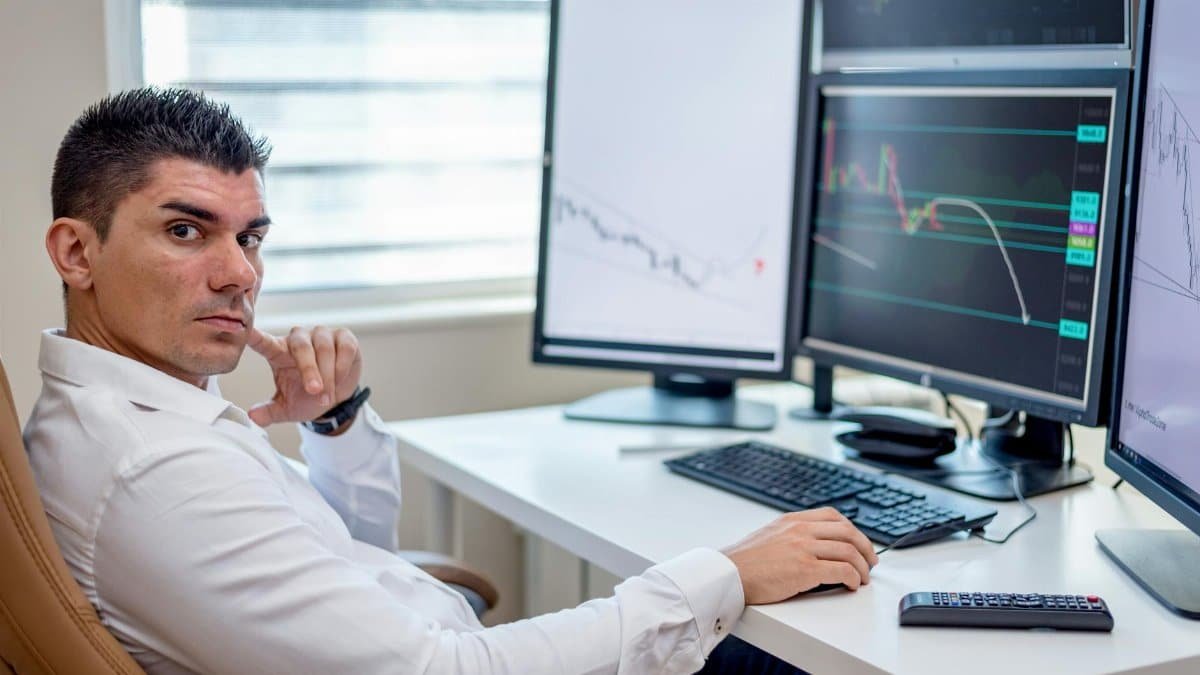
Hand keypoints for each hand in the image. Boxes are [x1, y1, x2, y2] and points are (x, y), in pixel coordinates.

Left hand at [246, 326, 362, 426]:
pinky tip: (340, 379)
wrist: (336, 398)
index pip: (264, 343)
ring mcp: (321, 335)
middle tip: (314, 391)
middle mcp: (299, 339)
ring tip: (327, 396)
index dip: (256, 336)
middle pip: (301, 347)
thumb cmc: (307, 397)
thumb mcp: (287, 408)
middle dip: (309, 370)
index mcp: (279, 352)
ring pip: (324, 349)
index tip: (246, 331)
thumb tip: (253, 416)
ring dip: (328, 375)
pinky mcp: (343, 336)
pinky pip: (344, 348)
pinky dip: (342, 367)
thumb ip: (270, 411)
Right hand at [721, 507, 878, 604]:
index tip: (858, 542)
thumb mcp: (769, 536)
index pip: (833, 516)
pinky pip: (842, 570)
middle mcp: (800, 530)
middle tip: (871, 561)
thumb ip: (791, 535)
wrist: (727, 574)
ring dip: (863, 566)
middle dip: (865, 547)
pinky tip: (851, 585)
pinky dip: (853, 578)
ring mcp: (803, 548)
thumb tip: (811, 546)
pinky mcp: (805, 570)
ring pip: (849, 551)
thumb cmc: (744, 562)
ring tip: (863, 578)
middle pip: (847, 531)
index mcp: (792, 520)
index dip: (853, 530)